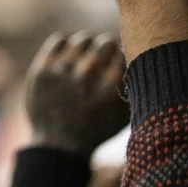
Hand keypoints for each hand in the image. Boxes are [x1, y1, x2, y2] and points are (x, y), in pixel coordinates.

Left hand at [25, 32, 128, 159]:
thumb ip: (137, 90)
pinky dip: (67, 44)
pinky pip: (59, 39)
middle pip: (105, 42)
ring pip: (83, 39)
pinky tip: (71, 54)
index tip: (121, 61)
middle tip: (106, 55)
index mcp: (108, 90)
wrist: (58, 147)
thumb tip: (145, 59)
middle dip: (109, 48)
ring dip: (89, 45)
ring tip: (88, 55)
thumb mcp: (124, 117)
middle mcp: (86, 78)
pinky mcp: (42, 69)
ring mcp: (61, 72)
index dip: (125, 55)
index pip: (124, 53)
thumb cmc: (97, 129)